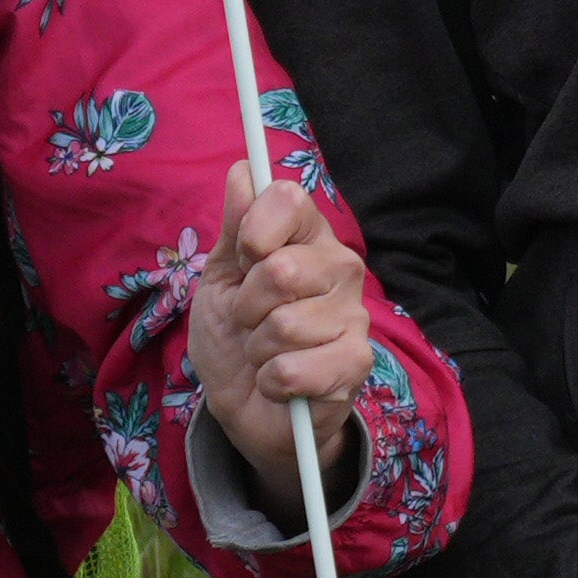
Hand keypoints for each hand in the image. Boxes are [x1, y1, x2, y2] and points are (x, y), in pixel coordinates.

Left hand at [189, 159, 376, 487]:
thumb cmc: (234, 336)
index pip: (289, 200)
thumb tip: (244, 170)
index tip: (244, 258)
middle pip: (281, 269)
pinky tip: (280, 383)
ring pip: (284, 325)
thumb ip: (236, 226)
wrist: (247, 407)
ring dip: (257, 350)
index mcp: (308, 238)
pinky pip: (295, 368)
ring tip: (266, 354)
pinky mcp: (356, 364)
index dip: (254, 231)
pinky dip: (273, 381)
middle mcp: (340, 268)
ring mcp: (353, 317)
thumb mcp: (220, 278)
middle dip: (246, 306)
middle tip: (250, 320)